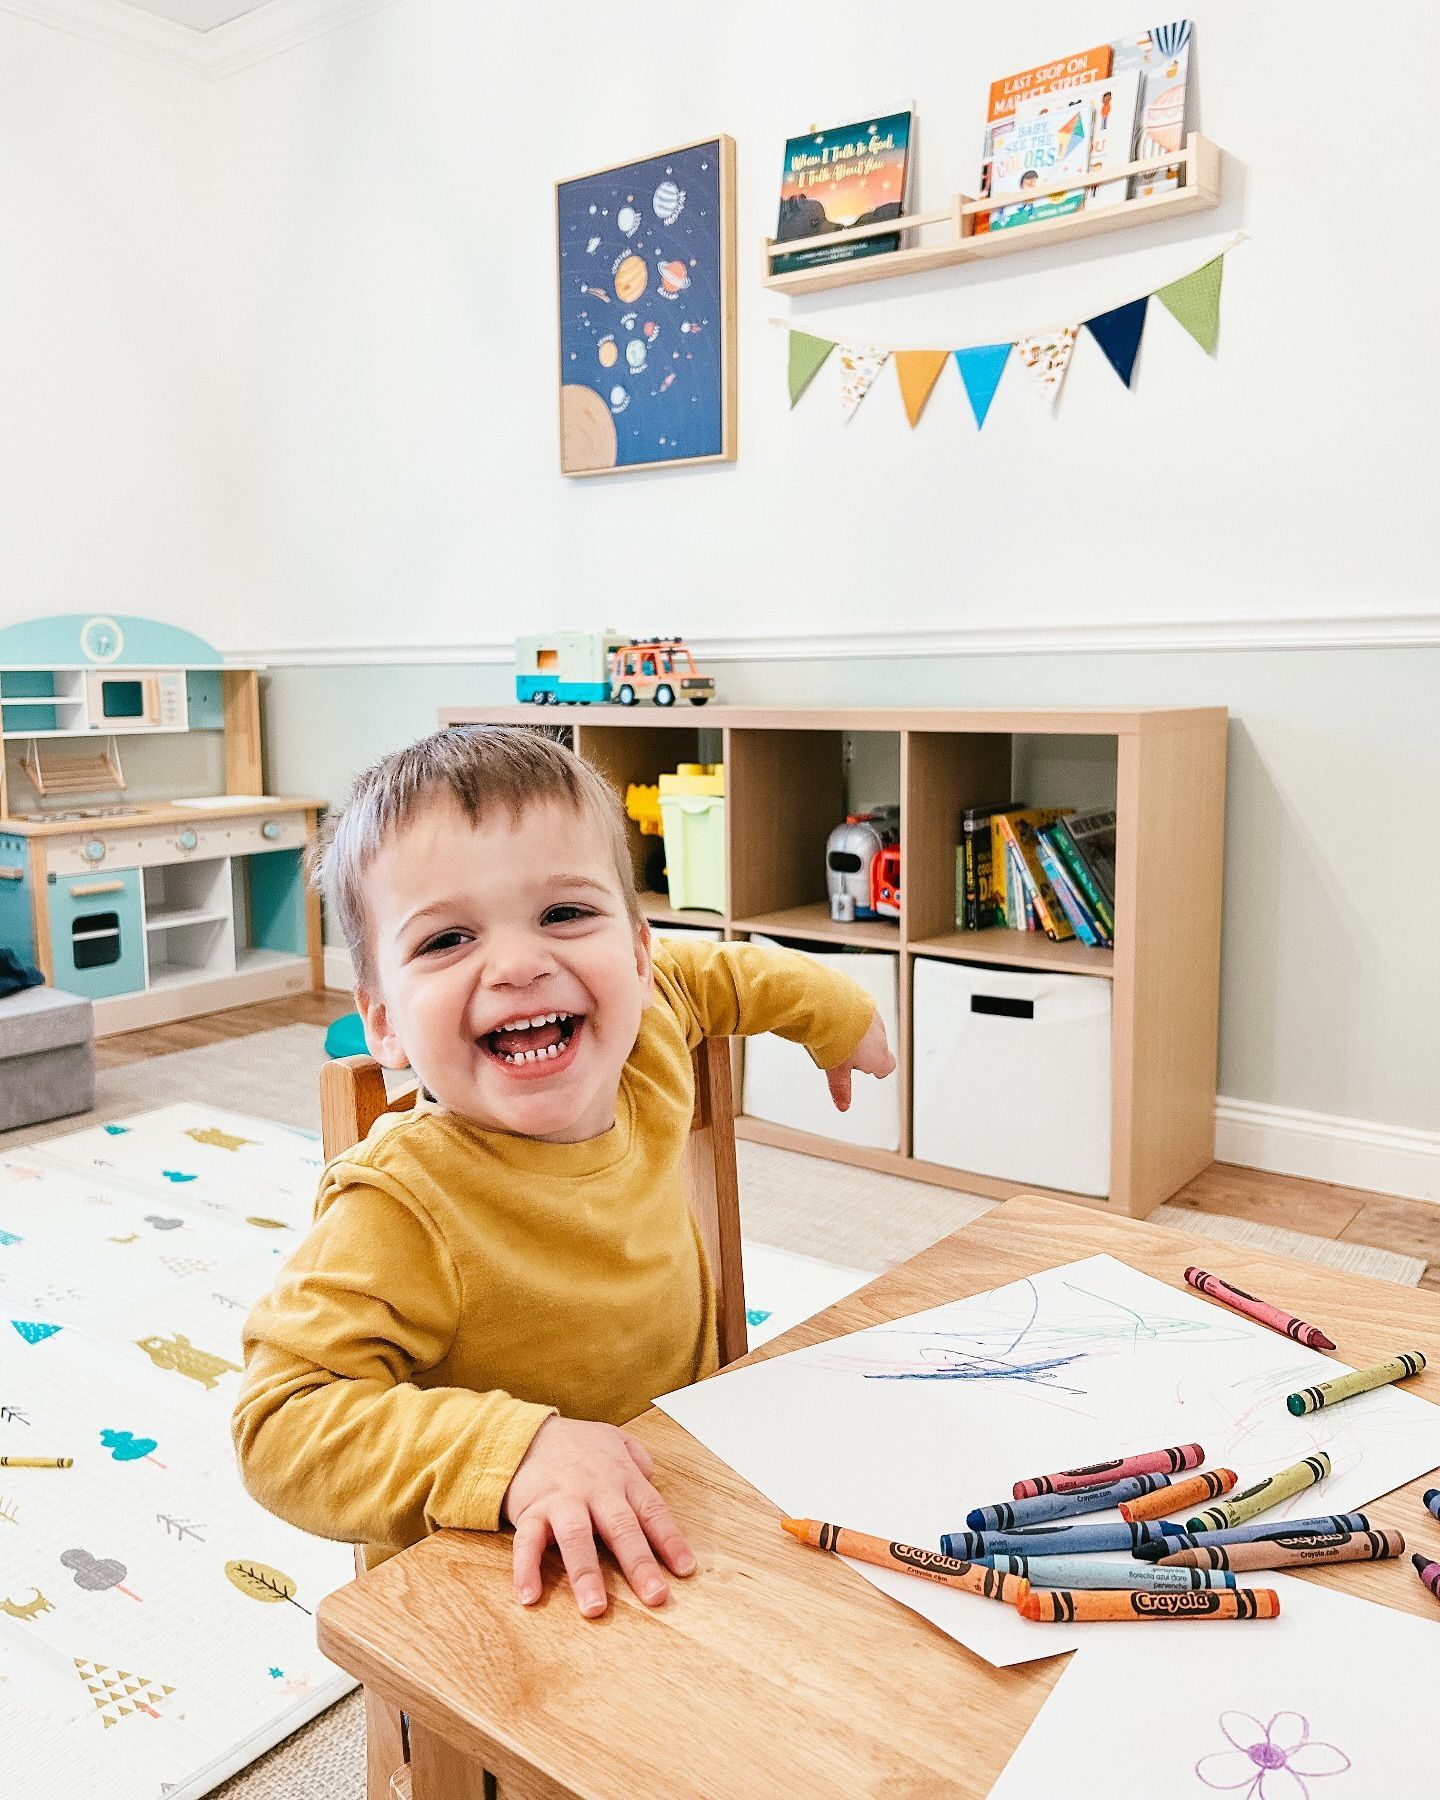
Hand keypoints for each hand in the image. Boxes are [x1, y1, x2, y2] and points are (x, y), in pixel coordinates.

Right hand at [502, 1415, 696, 1618]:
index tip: (685, 1570)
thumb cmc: (577, 1445)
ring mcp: (562, 1501)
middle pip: (621, 1528)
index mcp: (621, 1477)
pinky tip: (530, 1596)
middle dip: (639, 1564)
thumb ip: (638, 1461)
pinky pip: (527, 1542)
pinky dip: (526, 1569)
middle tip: (655, 1596)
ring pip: (576, 1537)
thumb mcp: (615, 1440)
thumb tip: (653, 1481)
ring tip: (595, 1607)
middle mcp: (595, 1490)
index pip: (652, 1510)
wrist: (526, 1433)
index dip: (670, 1540)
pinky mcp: (531, 1511)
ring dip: (586, 1573)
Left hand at [825, 1010, 895, 1111]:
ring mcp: (873, 1016)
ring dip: (859, 1034)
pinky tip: (837, 1018)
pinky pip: (861, 1012)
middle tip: (848, 1055)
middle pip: (878, 1047)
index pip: (887, 1066)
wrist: (831, 1005)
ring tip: (839, 1036)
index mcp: (878, 1055)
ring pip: (870, 1029)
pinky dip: (852, 1017)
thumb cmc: (838, 1039)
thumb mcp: (836, 1070)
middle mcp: (880, 1036)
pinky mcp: (863, 1000)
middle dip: (866, 1052)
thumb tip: (843, 1106)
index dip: (880, 1069)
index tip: (874, 1072)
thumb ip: (841, 1088)